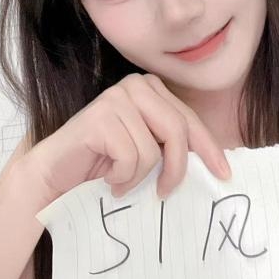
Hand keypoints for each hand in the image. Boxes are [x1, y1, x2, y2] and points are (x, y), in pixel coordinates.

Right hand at [20, 73, 231, 201]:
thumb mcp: (147, 150)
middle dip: (176, 169)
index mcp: (152, 89)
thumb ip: (172, 145)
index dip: (209, 149)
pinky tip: (106, 178)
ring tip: (121, 182)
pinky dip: (121, 177)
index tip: (223, 173)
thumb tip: (218, 163)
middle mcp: (136, 85)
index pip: (189, 120)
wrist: (55, 177)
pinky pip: (131, 157)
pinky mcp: (100, 116)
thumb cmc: (102, 166)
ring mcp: (116, 98)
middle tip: (165, 193)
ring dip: (139, 178)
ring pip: (154, 150)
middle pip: (178, 132)